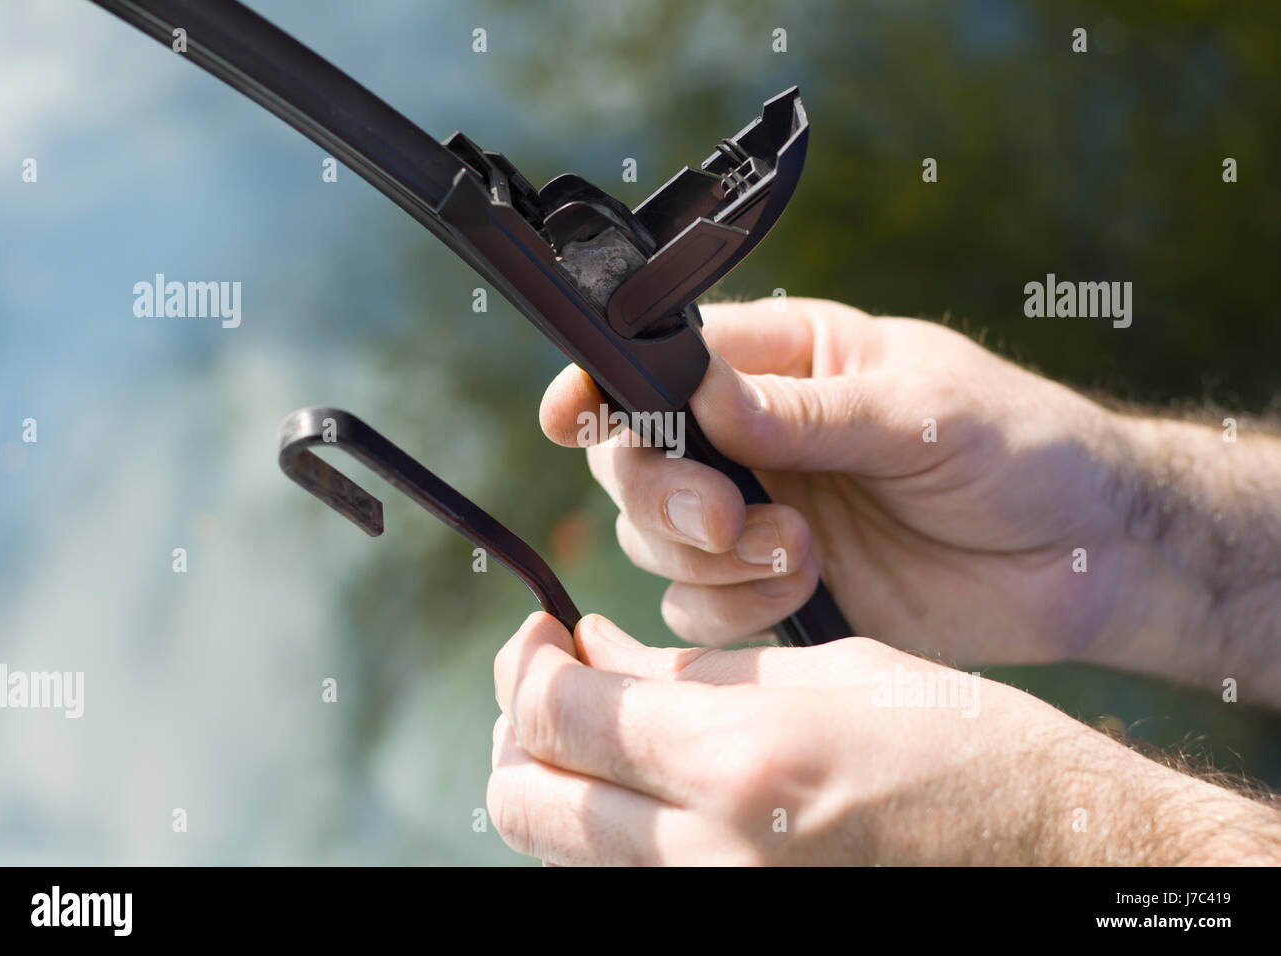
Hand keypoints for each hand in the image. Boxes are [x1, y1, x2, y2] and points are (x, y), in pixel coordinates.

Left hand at [488, 613, 1280, 864]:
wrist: (1055, 850)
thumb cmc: (962, 744)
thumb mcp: (828, 672)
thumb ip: (691, 674)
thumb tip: (593, 653)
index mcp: (740, 757)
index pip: (558, 715)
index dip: (528, 667)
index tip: (544, 635)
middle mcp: (710, 851)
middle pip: (526, 802)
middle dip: (518, 733)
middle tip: (550, 682)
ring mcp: (718, 904)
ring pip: (559, 853)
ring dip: (552, 784)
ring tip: (593, 731)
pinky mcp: (737, 925)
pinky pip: (621, 882)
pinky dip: (602, 832)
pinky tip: (639, 784)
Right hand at [540, 296, 1184, 668]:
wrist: (1083, 555)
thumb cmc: (1019, 446)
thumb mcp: (922, 408)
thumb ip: (810, 412)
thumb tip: (704, 397)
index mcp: (784, 361)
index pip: (661, 362)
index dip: (601, 387)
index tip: (569, 419)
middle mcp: (753, 438)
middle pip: (637, 463)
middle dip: (664, 496)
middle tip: (731, 517)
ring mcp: (759, 517)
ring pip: (656, 542)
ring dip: (707, 558)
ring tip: (801, 553)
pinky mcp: (776, 591)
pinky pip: (700, 607)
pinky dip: (732, 608)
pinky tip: (807, 587)